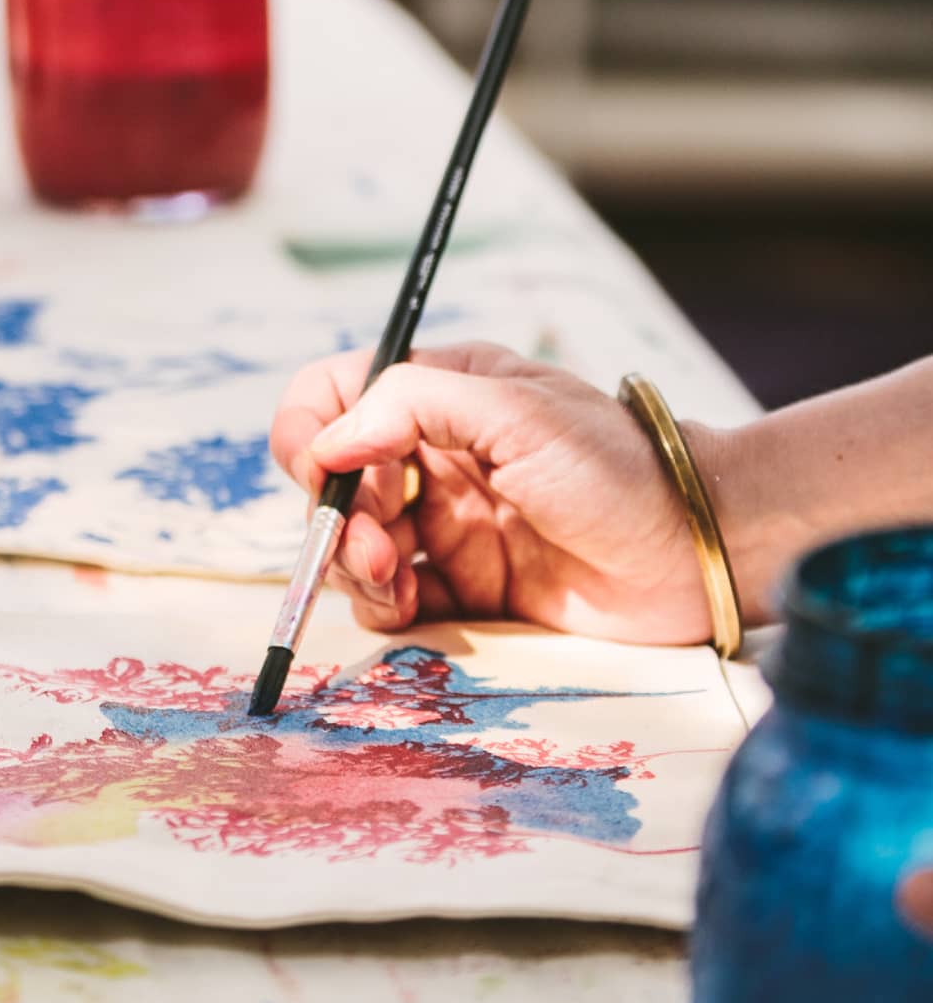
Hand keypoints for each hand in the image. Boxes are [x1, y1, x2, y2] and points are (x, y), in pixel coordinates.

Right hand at [269, 342, 711, 643]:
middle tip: (376, 547)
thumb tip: (330, 442)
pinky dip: (383, 607)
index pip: (335, 395)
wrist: (694, 554)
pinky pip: (390, 600)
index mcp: (440, 395)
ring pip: (353, 546)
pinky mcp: (463, 590)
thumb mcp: (517, 410)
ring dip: (353, 567)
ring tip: (392, 582)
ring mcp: (444, 526)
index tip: (321, 469)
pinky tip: (410, 607)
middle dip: (336, 517)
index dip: (308, 430)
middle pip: (334, 484)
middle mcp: (432, 458)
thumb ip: (413, 405)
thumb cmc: (618, 467)